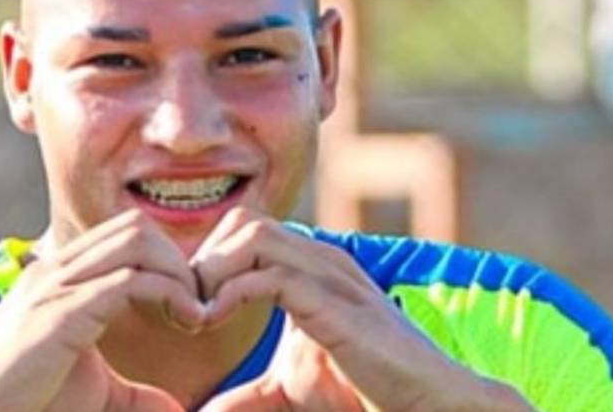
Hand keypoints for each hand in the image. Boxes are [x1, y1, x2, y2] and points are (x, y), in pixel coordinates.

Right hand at [0, 210, 204, 411]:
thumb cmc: (25, 405)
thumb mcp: (92, 393)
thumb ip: (132, 394)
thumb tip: (174, 407)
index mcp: (58, 277)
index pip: (123, 235)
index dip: (166, 261)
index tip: (189, 305)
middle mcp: (55, 271)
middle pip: (134, 226)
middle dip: (178, 259)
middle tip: (197, 306)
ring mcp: (54, 287)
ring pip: (135, 241)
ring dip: (177, 272)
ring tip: (193, 313)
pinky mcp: (60, 314)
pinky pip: (128, 280)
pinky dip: (169, 294)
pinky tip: (185, 322)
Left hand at [193, 208, 531, 411]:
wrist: (427, 406)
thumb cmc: (364, 394)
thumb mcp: (289, 392)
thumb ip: (247, 396)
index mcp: (310, 269)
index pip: (243, 230)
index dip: (206, 261)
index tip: (185, 308)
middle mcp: (321, 261)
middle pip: (243, 220)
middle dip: (204, 258)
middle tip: (187, 309)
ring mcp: (331, 277)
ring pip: (252, 234)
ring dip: (212, 271)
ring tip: (198, 316)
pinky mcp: (336, 305)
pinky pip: (271, 275)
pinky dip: (229, 294)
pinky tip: (212, 322)